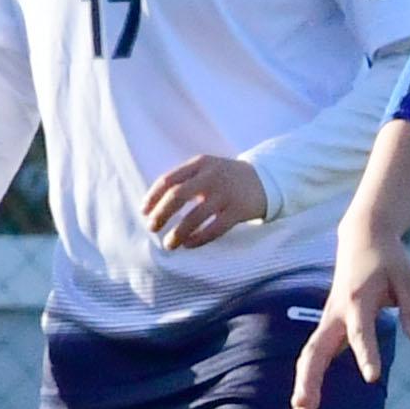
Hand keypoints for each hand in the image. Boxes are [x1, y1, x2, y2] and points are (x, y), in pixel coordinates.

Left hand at [142, 154, 267, 249]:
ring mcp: (226, 193)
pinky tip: (189, 245)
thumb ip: (185, 179)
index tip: (144, 211)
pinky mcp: (238, 211)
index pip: (168, 179)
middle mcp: (212, 176)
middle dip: (161, 214)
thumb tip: (154, 204)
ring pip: (195, 216)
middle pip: (178, 196)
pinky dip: (199, 239)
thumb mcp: (207, 168)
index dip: (153, 196)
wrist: (265, 179)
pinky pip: (215, 228)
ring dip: (178, 232)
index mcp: (200, 163)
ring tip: (169, 244)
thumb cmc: (226, 178)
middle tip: (152, 227)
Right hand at [292, 225, 409, 408]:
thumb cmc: (389, 260)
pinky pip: (314, 353)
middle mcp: (337, 312)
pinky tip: (306, 402)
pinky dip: (308, 376)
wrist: (362, 237)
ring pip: (310, 354)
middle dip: (310, 380)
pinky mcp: (329, 325)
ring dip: (304, 383)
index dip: (367, 354)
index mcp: (358, 299)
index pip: (361, 332)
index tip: (372, 378)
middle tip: (303, 408)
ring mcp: (328, 319)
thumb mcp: (409, 279)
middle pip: (316, 350)